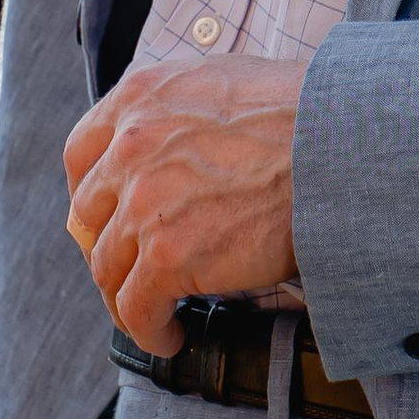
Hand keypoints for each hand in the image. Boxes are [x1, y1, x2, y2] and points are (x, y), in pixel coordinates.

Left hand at [62, 56, 305, 349]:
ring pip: (107, 269)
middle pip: (88, 216)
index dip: (91, 196)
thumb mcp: (220, 85)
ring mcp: (143, 202)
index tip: (106, 220)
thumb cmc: (301, 114)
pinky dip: (149, 330)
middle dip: (107, 249)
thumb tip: (172, 150)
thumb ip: (176, 112)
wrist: (338, 146)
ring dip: (127, 298)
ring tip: (156, 314)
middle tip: (132, 272)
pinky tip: (172, 333)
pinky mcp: (166, 255)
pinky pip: (136, 308)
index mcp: (139, 97)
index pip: (81, 154)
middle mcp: (129, 145)